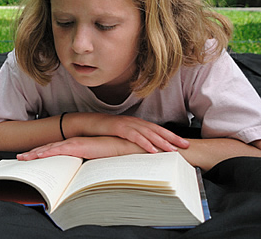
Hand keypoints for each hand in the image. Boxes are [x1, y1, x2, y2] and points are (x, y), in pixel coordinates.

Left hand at [17, 136, 145, 160]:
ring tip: (22, 158)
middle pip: (47, 149)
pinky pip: (57, 150)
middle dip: (32, 153)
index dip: (41, 153)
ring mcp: (72, 144)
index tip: (30, 157)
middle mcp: (71, 144)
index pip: (54, 150)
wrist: (124, 146)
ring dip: (34, 153)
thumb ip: (85, 165)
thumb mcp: (94, 162)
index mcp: (75, 147)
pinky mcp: (76, 146)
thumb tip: (77, 178)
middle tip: (20, 157)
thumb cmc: (112, 154)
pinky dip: (45, 153)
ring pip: (48, 149)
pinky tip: (36, 156)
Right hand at [67, 113, 189, 153]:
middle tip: (186, 145)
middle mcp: (134, 122)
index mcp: (136, 123)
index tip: (184, 143)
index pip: (157, 129)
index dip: (171, 135)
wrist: (86, 123)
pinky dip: (145, 143)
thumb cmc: (103, 130)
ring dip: (162, 142)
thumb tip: (144, 150)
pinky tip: (153, 150)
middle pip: (157, 130)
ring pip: (148, 133)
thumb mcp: (121, 135)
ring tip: (173, 150)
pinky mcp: (118, 128)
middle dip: (172, 137)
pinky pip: (134, 136)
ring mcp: (127, 124)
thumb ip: (133, 139)